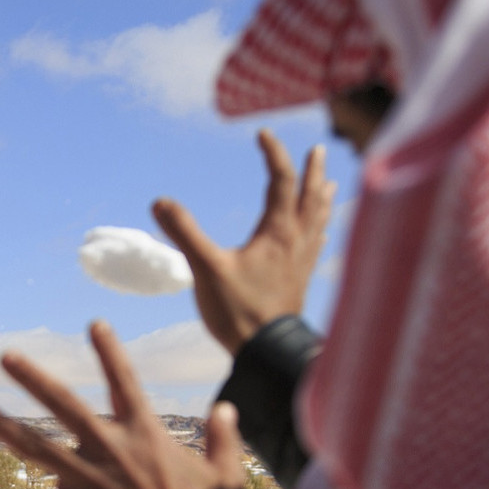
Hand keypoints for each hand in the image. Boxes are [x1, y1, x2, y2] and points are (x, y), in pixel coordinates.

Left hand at [0, 321, 246, 488]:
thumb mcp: (226, 476)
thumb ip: (224, 440)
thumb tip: (226, 408)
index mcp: (144, 435)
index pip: (124, 383)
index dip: (109, 353)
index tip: (93, 324)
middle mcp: (107, 449)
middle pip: (63, 405)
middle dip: (34, 379)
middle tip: (5, 357)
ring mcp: (83, 479)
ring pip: (34, 445)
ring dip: (2, 424)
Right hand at [153, 130, 335, 354]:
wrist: (269, 354)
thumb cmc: (239, 311)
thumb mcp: (206, 269)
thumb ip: (184, 232)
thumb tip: (160, 202)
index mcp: (277, 232)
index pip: (281, 180)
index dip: (274, 153)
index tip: (263, 134)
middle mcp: (297, 241)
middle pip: (311, 196)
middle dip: (313, 171)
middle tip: (318, 150)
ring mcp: (302, 262)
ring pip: (319, 220)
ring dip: (322, 198)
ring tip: (329, 185)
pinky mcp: (301, 281)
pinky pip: (316, 245)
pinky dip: (320, 229)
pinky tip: (318, 234)